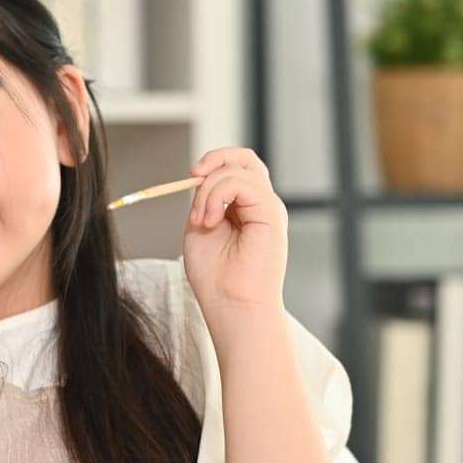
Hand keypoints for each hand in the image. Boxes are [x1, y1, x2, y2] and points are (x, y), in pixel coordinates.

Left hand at [182, 147, 288, 329]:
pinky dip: (216, 196)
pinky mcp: (272, 213)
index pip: (236, 167)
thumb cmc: (215, 276)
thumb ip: (203, 201)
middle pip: (245, 159)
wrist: (230, 303)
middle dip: (215, 158)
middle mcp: (260, 205)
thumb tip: (199, 177)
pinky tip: (210, 221)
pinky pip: (242, 184)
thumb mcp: (200, 227)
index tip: (190, 176)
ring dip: (208, 191)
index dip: (213, 163)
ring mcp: (268, 208)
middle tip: (193, 176)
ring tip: (202, 220)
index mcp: (244, 208)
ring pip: (238, 170)